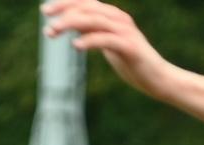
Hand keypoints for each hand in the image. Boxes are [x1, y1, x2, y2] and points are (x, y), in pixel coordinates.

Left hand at [42, 1, 179, 98]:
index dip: (65, 3)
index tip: (45, 11)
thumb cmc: (132, 62)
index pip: (86, 2)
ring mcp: (125, 32)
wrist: (158, 78)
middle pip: (87, 8)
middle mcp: (119, 19)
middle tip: (47, 23)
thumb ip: (94, 34)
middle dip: (64, 13)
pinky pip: (106, 40)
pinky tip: (76, 46)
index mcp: (113, 16)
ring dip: (71, 23)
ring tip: (54, 31)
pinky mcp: (130, 47)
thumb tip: (74, 30)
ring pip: (94, 20)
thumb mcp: (108, 45)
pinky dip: (90, 40)